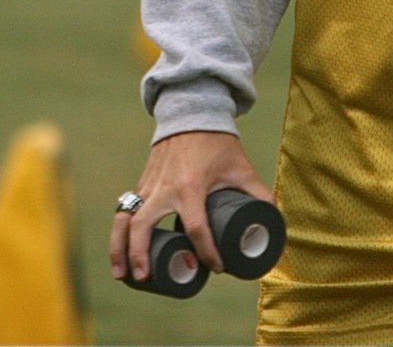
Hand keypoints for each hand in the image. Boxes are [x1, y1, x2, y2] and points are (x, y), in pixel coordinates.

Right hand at [108, 131, 273, 282]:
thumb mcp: (241, 167)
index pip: (195, 229)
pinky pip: (125, 210)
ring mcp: (150, 185)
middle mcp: (165, 188)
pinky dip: (120, 232)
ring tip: (121, 275)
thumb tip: (274, 216)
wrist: (192, 113)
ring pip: (124, 220)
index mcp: (191, 186)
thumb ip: (259, 192)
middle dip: (141, 255)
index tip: (215, 267)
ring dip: (119, 248)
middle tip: (146, 278)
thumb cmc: (218, 142)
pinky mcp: (143, 183)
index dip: (207, 252)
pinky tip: (120, 250)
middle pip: (144, 227)